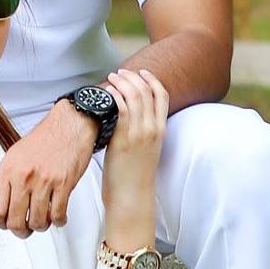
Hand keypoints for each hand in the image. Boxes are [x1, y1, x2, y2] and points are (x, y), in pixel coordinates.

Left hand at [0, 102, 95, 236]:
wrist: (70, 125)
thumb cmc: (45, 139)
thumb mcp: (16, 155)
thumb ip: (7, 179)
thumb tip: (3, 202)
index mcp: (9, 170)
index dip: (1, 223)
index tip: (6, 224)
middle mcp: (24, 176)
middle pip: (15, 220)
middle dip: (20, 231)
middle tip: (25, 230)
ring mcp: (44, 181)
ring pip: (38, 221)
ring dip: (41, 227)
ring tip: (43, 221)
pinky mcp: (64, 184)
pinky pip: (58, 214)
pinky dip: (58, 221)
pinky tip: (58, 217)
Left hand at [101, 67, 167, 243]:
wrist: (132, 197)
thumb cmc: (134, 176)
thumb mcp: (146, 150)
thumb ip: (142, 131)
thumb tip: (127, 116)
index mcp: (161, 130)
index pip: (162, 95)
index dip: (152, 79)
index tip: (141, 72)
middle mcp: (153, 128)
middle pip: (147, 90)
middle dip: (133, 76)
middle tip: (120, 72)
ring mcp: (139, 133)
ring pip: (134, 95)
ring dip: (122, 82)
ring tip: (111, 78)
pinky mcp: (124, 138)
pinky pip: (121, 108)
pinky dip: (114, 95)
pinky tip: (107, 92)